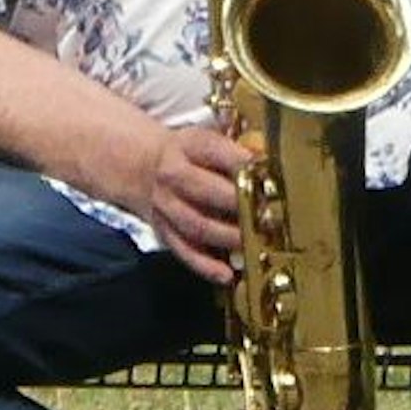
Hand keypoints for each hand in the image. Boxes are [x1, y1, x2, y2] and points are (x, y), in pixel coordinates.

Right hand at [146, 123, 254, 284]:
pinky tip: (227, 273)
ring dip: (228, 237)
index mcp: (189, 146)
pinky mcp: (164, 232)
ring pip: (197, 225)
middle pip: (204, 190)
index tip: (267, 172)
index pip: (214, 151)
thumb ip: (238, 141)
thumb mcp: (209, 135)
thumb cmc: (192, 153)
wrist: (142, 167)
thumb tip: (266, 149)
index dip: (241, 162)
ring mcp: (166, 207)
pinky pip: (184, 251)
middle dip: (239, 203)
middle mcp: (173, 176)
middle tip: (268, 213)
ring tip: (256, 243)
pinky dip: (206, 265)